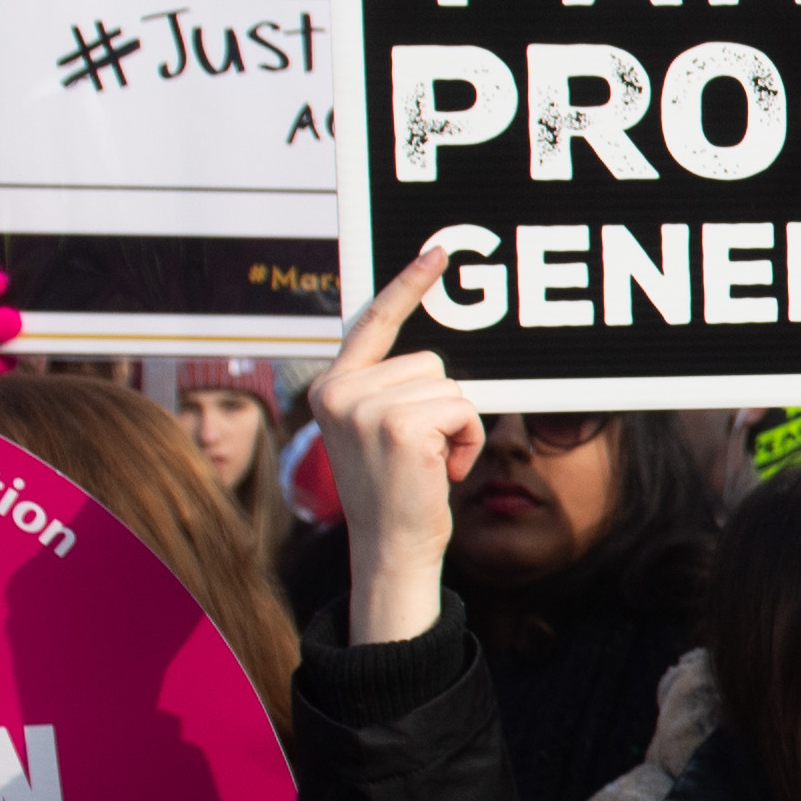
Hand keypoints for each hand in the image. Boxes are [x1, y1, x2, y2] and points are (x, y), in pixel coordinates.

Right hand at [308, 247, 485, 646]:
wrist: (391, 547)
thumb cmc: (395, 490)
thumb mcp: (379, 430)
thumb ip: (389, 388)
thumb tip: (433, 355)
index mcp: (333, 386)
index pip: (373, 322)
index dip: (408, 285)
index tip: (437, 252)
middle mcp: (339, 391)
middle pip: (429, 361)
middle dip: (442, 404)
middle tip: (421, 451)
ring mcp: (366, 408)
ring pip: (450, 386)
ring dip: (457, 425)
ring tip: (430, 462)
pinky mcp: (400, 426)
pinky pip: (463, 408)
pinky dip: (467, 440)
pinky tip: (442, 470)